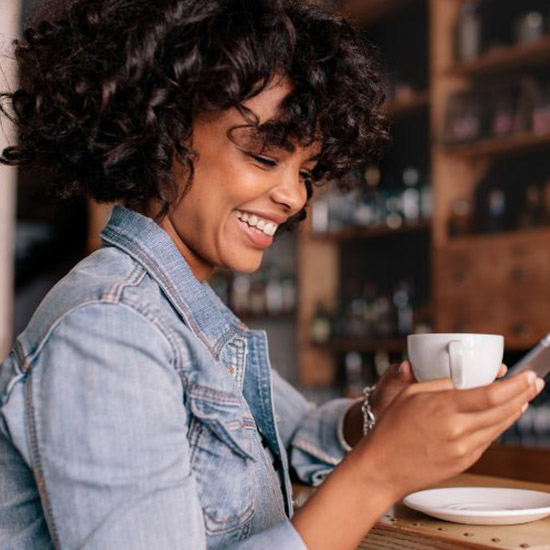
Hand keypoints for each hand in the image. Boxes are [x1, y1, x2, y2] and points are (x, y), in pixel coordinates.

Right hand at [354, 370, 543, 501]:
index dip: (515, 384)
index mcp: (443, 408)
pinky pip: (488, 440)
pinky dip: (499, 426)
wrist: (382, 467)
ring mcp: (463, 449)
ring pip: (499, 426)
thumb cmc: (390, 428)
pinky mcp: (464, 462)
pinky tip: (503, 417)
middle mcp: (458, 430)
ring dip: (515, 410)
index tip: (528, 375)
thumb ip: (440, 384)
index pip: (491, 394)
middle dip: (523, 394)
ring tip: (525, 397)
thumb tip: (463, 382)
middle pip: (503, 410)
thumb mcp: (410, 394)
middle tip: (535, 382)